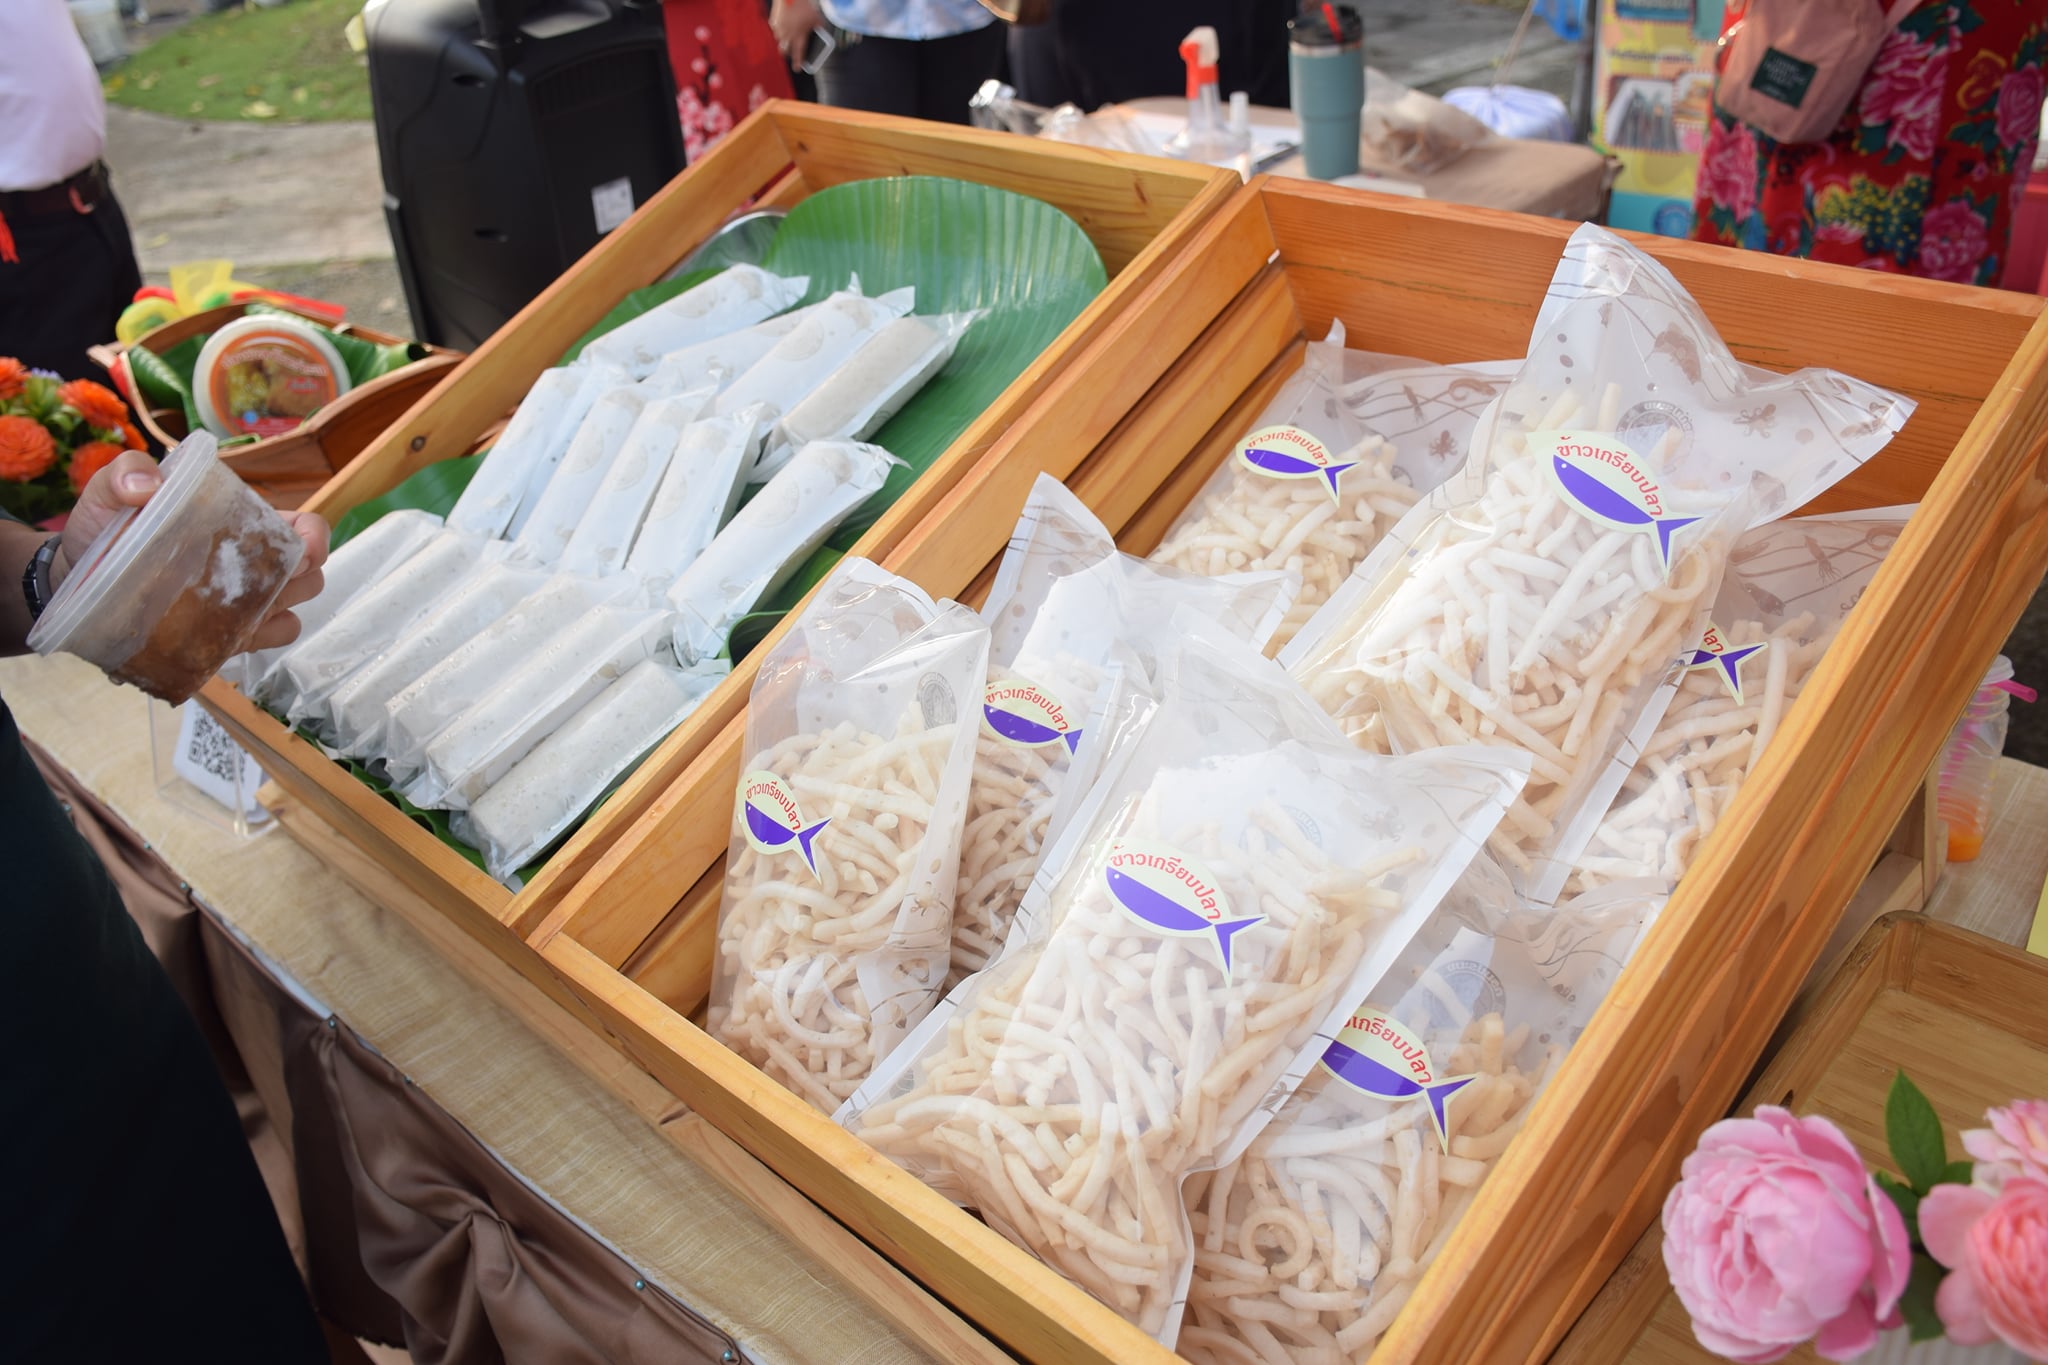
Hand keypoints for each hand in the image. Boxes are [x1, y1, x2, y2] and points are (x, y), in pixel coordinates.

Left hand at [60, 448, 330, 652]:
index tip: (298, 553)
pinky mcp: (227, 636)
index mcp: (243, 522)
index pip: (307, 529)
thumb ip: (126, 472)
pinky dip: (255, 640)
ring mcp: (245, 603)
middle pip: (310, 577)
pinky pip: (265, 643)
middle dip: (297, 582)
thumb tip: (144, 486)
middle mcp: (255, 564)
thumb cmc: (105, 527)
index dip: (314, 541)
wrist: (78, 578)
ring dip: (276, 611)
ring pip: (293, 613)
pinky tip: (224, 634)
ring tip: (235, 607)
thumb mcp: (109, 489)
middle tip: (255, 583)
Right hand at [770, 0, 821, 65]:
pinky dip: (779, 29)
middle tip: (790, 54)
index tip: (797, 69)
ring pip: (779, 40)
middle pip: (784, 51)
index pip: (799, 54)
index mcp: (799, 37)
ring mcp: (779, 29)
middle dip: (787, 54)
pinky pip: (775, 28)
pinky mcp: (774, 21)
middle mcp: (787, 35)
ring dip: (783, 42)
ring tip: (786, 41)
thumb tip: (822, 34)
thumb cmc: (806, 6)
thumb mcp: (817, 18)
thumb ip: (819, 28)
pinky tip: (782, 27)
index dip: (798, 62)